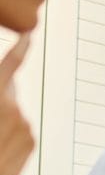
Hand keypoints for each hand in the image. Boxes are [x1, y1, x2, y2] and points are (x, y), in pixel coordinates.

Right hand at [0, 35, 33, 174]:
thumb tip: (7, 81)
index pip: (11, 65)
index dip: (21, 48)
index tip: (30, 35)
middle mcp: (13, 108)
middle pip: (9, 85)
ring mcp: (25, 125)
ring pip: (13, 106)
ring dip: (2, 110)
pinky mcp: (31, 139)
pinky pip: (20, 124)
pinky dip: (10, 126)